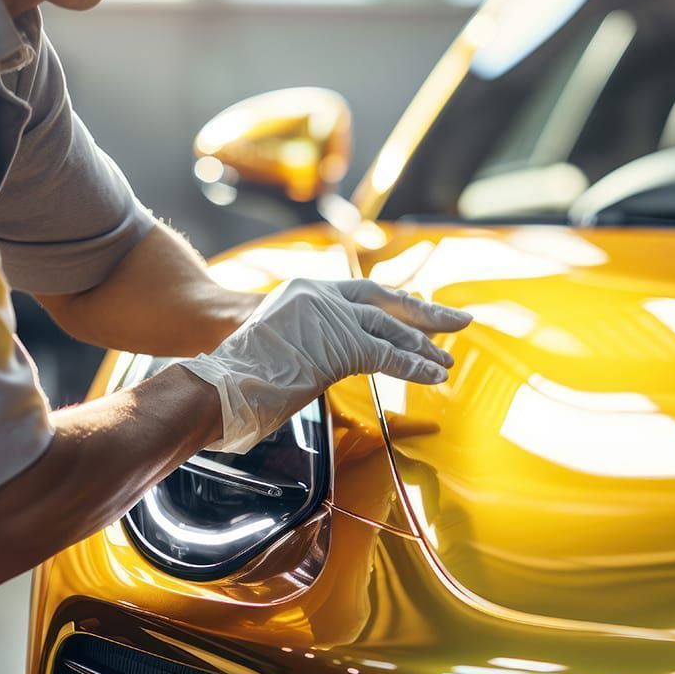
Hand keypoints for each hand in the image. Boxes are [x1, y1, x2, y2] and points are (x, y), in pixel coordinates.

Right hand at [180, 278, 471, 453]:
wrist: (217, 382)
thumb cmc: (237, 375)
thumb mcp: (278, 344)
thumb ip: (308, 343)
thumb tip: (323, 362)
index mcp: (306, 290)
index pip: (363, 293)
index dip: (396, 303)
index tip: (421, 309)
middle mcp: (320, 295)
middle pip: (385, 300)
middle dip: (424, 313)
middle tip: (457, 321)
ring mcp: (330, 317)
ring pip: (390, 328)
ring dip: (424, 346)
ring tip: (447, 361)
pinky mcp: (338, 345)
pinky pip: (388, 355)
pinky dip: (414, 366)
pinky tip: (433, 375)